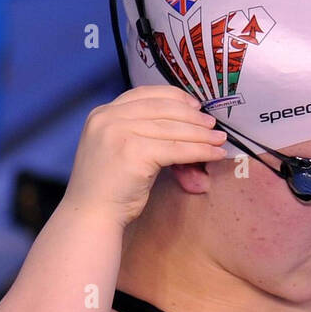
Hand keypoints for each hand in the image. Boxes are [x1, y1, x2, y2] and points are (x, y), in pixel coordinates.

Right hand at [63, 85, 226, 226]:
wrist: (90, 217)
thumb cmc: (107, 191)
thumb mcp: (119, 151)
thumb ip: (140, 135)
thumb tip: (184, 130)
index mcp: (102, 114)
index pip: (144, 94)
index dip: (174, 97)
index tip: (195, 106)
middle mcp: (108, 118)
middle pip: (162, 108)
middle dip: (192, 117)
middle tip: (213, 125)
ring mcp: (119, 133)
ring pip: (173, 128)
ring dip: (201, 135)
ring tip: (220, 140)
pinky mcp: (134, 152)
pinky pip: (177, 149)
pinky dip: (200, 151)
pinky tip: (215, 154)